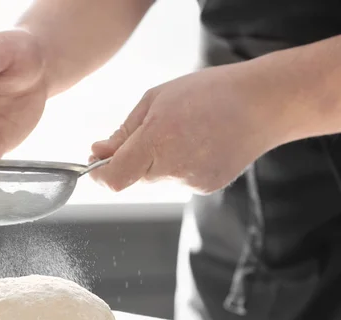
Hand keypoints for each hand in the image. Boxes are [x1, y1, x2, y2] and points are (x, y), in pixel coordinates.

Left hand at [89, 64, 279, 193]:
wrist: (262, 104)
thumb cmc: (208, 93)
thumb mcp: (155, 100)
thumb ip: (123, 132)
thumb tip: (98, 153)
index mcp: (156, 141)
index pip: (114, 178)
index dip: (99, 174)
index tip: (96, 163)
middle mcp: (172, 168)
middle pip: (134, 175)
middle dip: (132, 158)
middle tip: (152, 129)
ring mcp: (191, 182)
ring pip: (156, 177)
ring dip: (157, 160)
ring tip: (184, 132)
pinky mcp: (205, 187)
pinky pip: (178, 179)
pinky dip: (179, 165)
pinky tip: (198, 144)